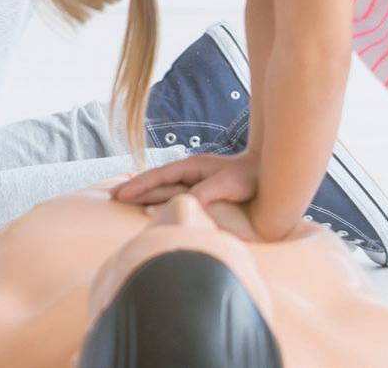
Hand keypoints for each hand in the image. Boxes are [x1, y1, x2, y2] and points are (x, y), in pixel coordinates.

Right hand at [110, 150, 259, 207]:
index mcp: (192, 169)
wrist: (275, 189)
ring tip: (126, 206)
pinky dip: (164, 213)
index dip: (138, 185)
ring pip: (165, 198)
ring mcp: (198, 196)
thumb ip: (202, 194)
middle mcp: (191, 182)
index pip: (159, 177)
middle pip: (157, 187)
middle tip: (112, 197)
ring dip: (146, 202)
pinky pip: (179, 210)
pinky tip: (153, 218)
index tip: (119, 193)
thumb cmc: (251, 179)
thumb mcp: (225, 183)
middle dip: (135, 191)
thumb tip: (182, 206)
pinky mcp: (206, 210)